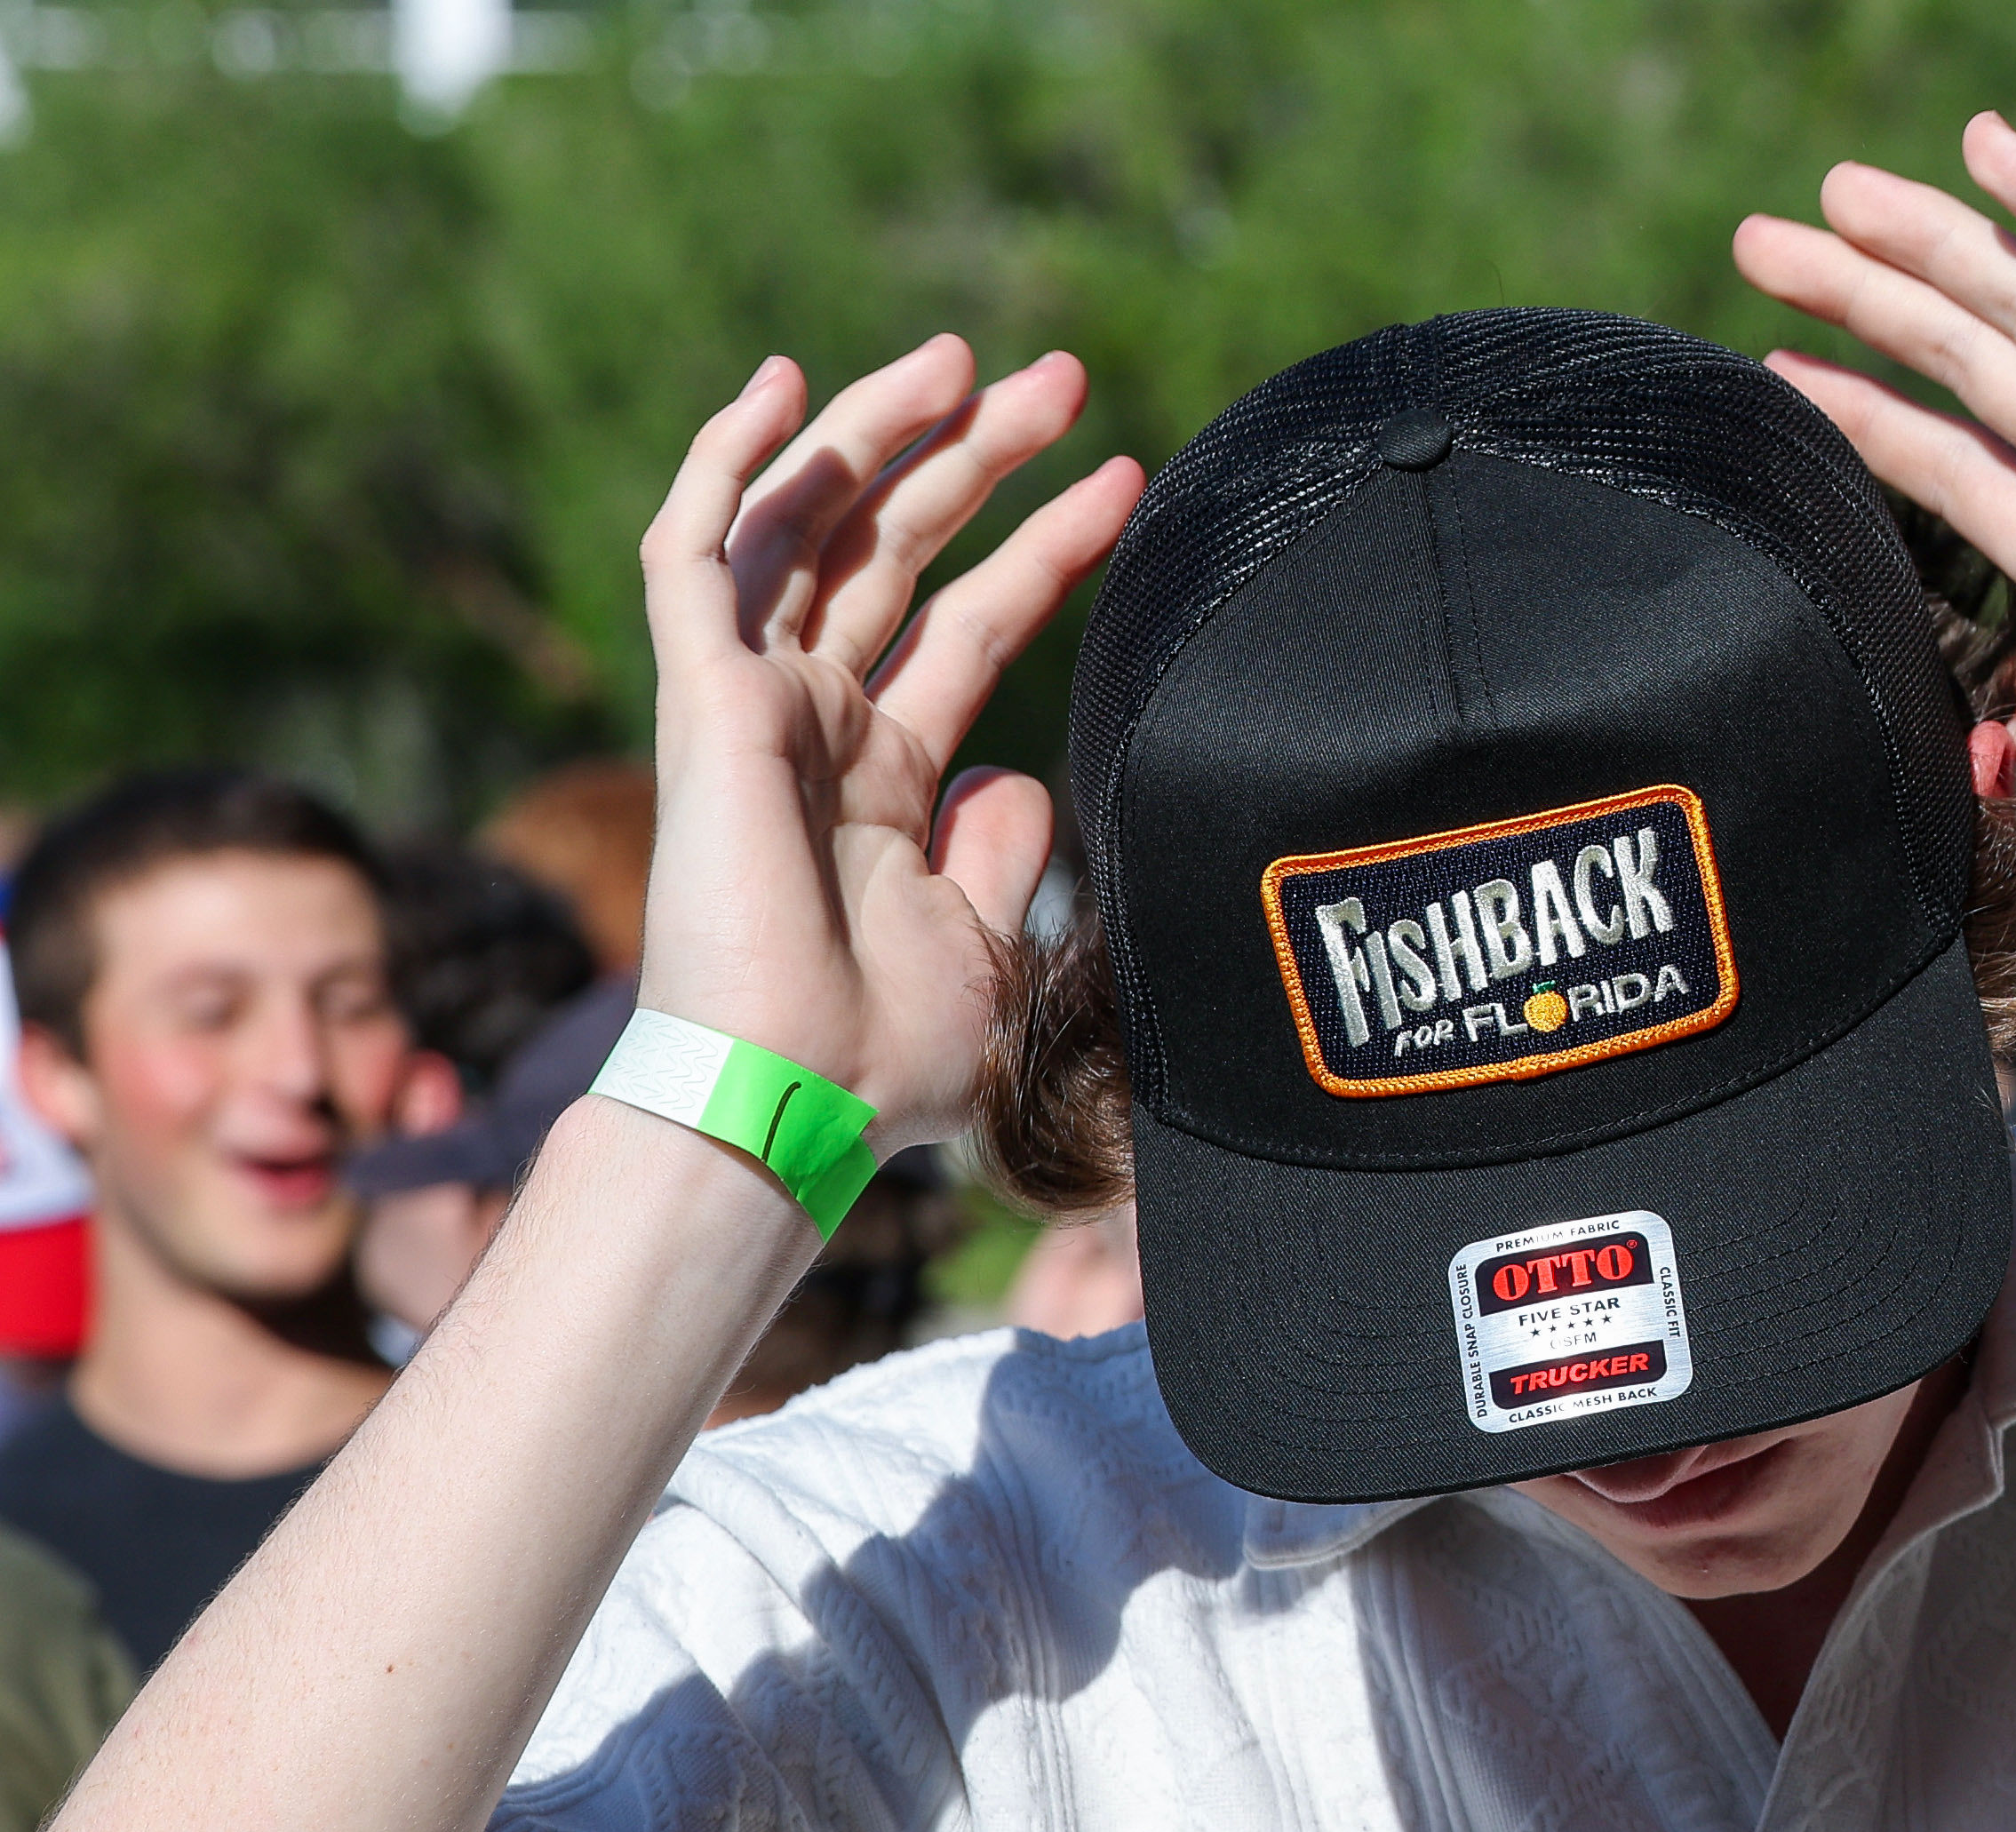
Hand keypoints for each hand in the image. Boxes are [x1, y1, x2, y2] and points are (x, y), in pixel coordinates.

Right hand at [635, 337, 1143, 1142]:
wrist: (792, 1099)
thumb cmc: (882, 1058)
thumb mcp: (989, 946)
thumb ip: (1007, 852)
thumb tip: (1018, 777)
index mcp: (882, 778)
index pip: (975, 623)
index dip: (1047, 547)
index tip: (1127, 480)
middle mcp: (815, 725)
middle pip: (902, 550)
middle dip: (978, 457)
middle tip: (1062, 378)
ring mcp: (752, 703)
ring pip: (812, 525)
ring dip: (881, 431)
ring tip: (963, 357)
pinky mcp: (701, 695)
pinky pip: (698, 550)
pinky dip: (731, 463)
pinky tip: (781, 383)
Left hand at [1737, 116, 2015, 903]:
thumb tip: (2010, 701)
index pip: (1944, 461)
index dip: (1860, 412)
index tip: (1775, 371)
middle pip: (1958, 361)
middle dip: (1859, 298)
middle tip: (1763, 244)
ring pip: (2010, 305)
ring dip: (1915, 242)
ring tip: (1819, 197)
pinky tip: (1984, 142)